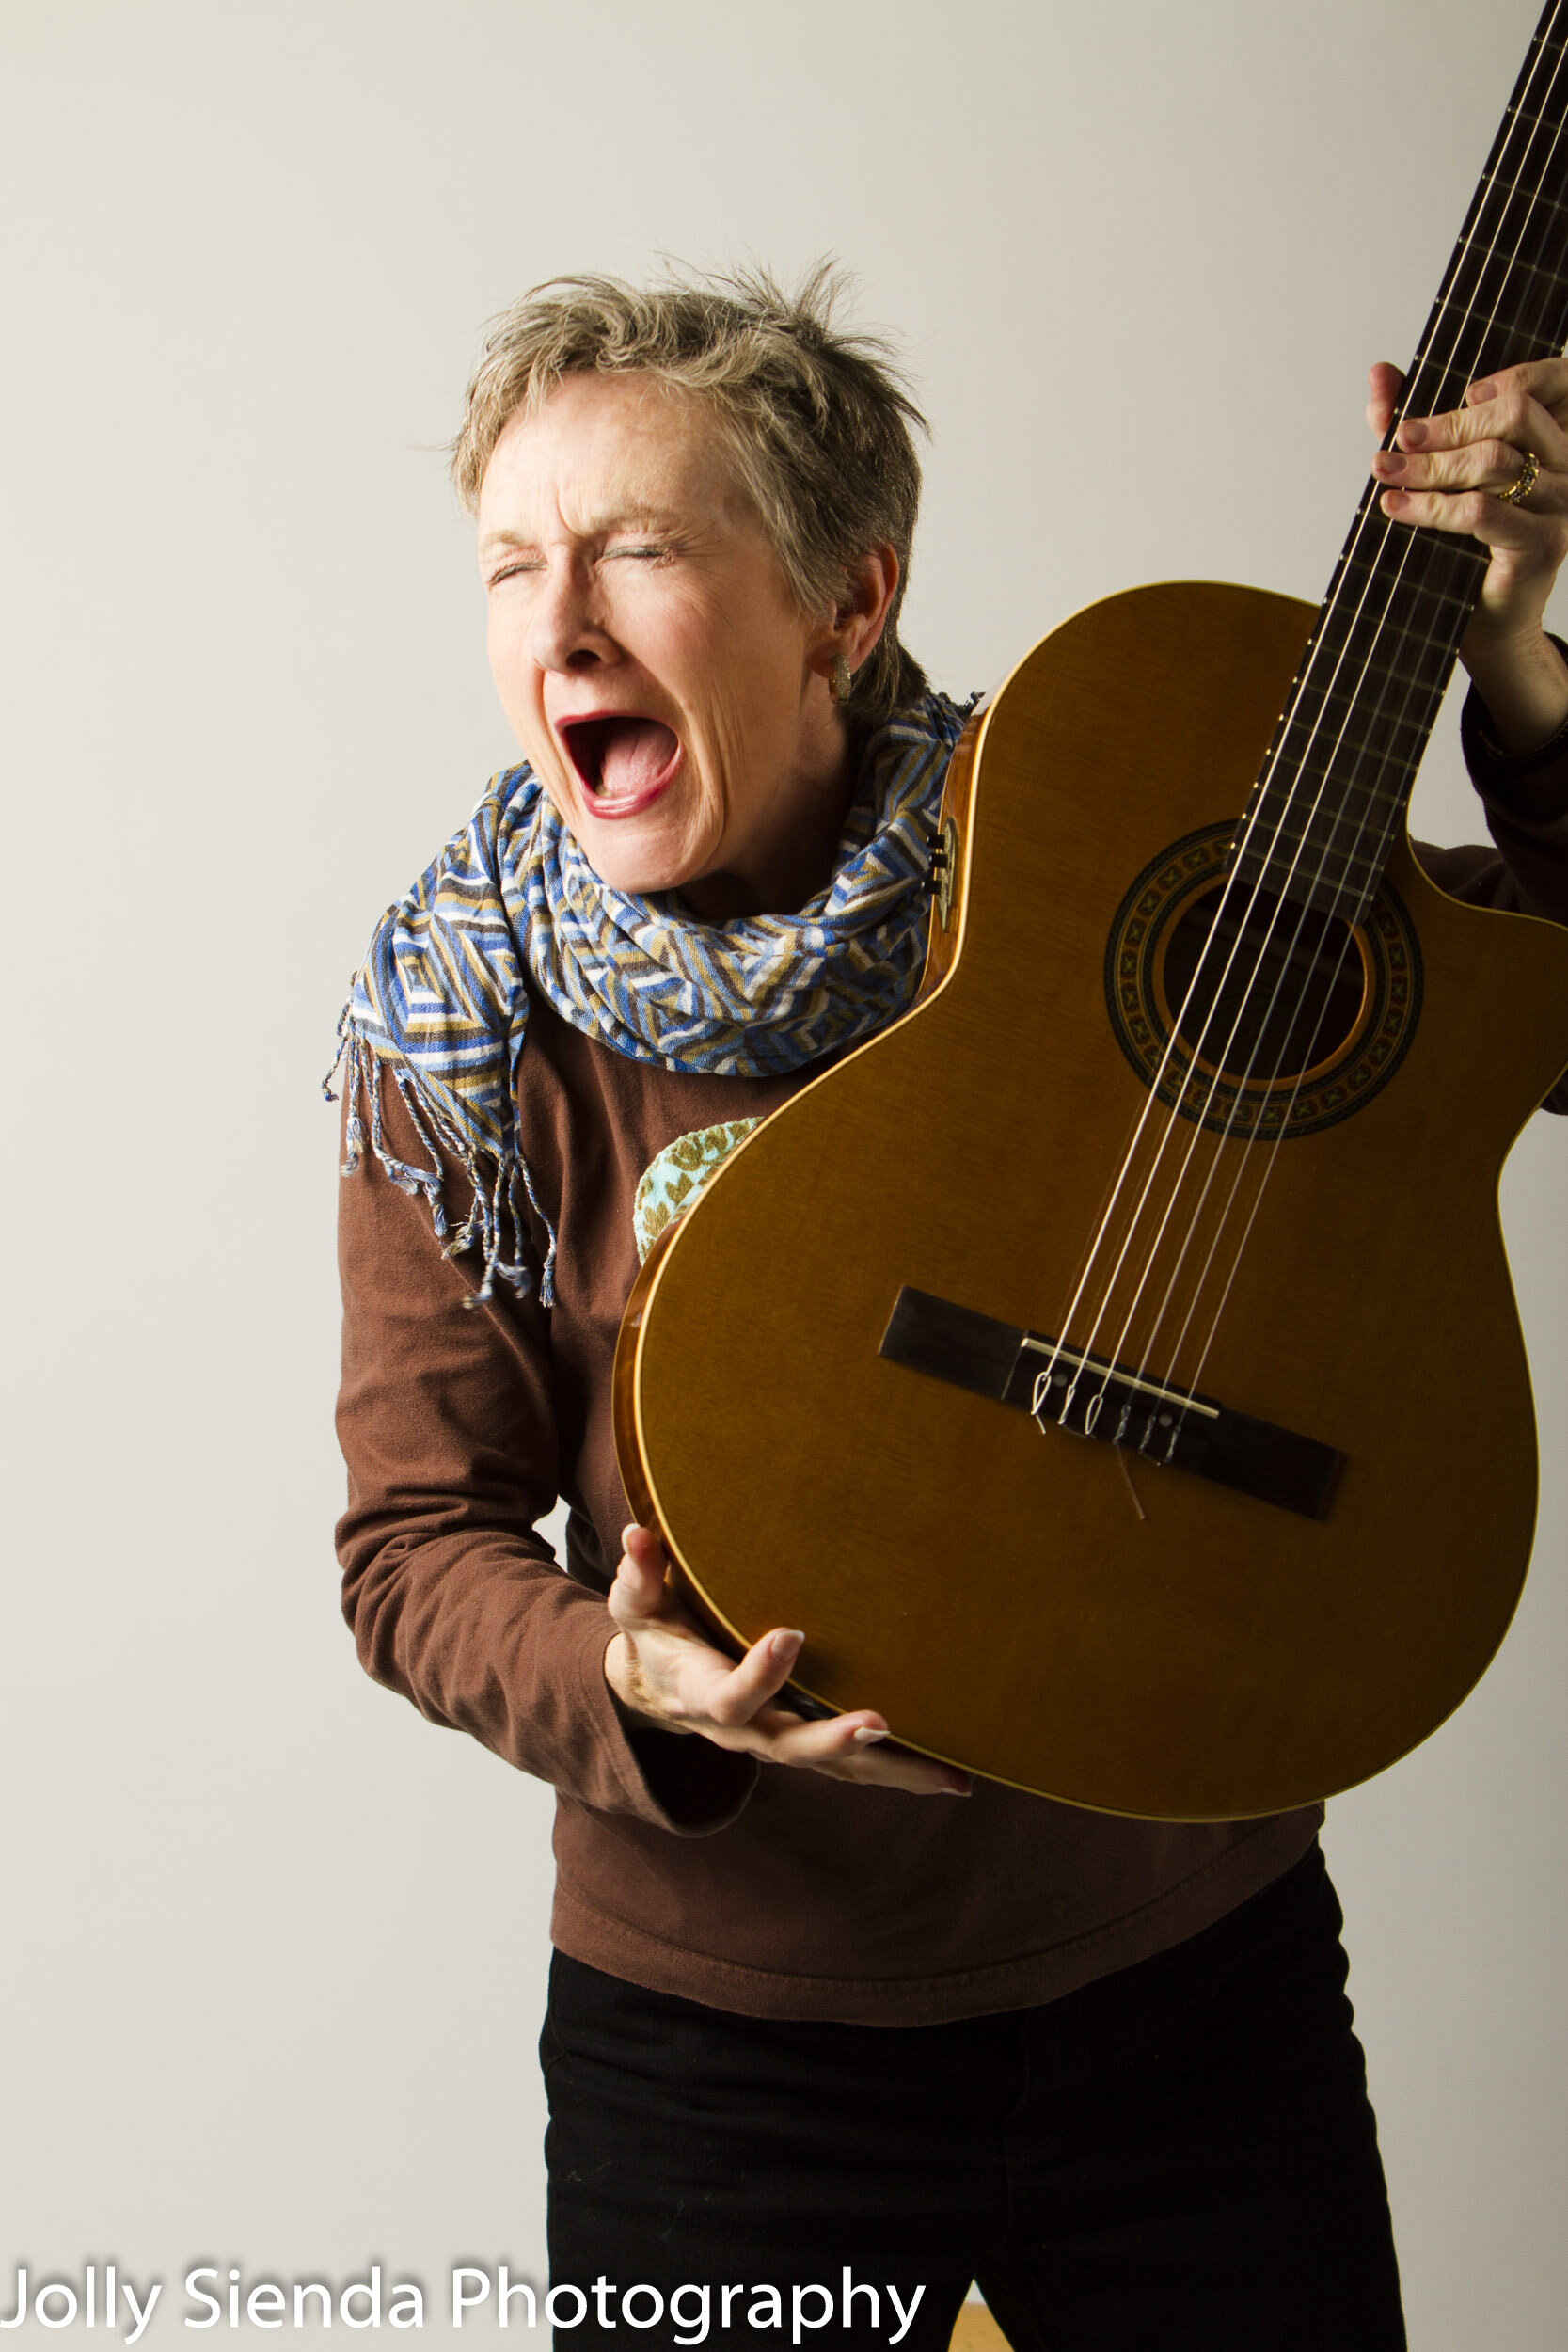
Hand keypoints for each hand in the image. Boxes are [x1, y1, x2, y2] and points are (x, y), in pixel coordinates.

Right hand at [604, 1524, 971, 1794]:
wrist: (656, 1690)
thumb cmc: (656, 1635)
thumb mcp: (638, 1605)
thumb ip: (640, 1575)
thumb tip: (638, 1534)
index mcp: (703, 1694)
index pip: (731, 1695)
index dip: (760, 1671)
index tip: (792, 1635)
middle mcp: (745, 1730)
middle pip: (791, 1748)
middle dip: (835, 1740)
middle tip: (880, 1724)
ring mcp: (777, 1741)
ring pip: (834, 1766)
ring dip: (890, 1770)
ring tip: (949, 1777)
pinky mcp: (805, 1743)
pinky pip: (852, 1765)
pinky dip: (900, 1773)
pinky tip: (953, 1780)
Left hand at [1367, 357, 1567, 749]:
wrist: (1488, 626)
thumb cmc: (1468, 549)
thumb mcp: (1441, 476)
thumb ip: (1418, 425)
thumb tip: (1379, 375)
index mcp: (1554, 440)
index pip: (1551, 384)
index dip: (1509, 376)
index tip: (1458, 393)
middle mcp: (1567, 466)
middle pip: (1515, 416)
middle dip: (1449, 423)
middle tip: (1399, 438)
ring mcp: (1561, 505)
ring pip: (1493, 462)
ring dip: (1428, 466)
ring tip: (1384, 471)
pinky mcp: (1542, 544)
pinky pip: (1481, 511)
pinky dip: (1431, 506)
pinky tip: (1397, 505)